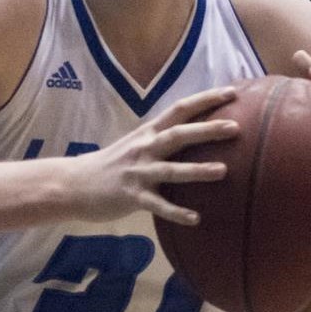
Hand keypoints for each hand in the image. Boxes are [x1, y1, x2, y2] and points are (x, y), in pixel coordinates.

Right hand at [68, 86, 237, 224]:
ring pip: (171, 170)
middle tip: (236, 128)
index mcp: (148, 133)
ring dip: (197, 169)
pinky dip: (176, 213)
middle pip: (179, 135)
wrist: (75, 183)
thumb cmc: (113, 164)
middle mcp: (145, 148)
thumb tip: (198, 133)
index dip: (205, 100)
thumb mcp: (137, 144)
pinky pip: (158, 206)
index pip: (180, 109)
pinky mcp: (131, 197)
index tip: (231, 92)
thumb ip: (163, 138)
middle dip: (207, 130)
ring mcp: (138, 173)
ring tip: (223, 171)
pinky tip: (195, 219)